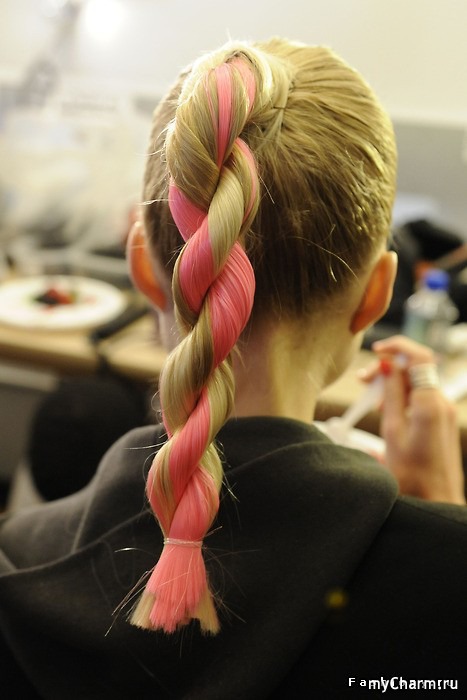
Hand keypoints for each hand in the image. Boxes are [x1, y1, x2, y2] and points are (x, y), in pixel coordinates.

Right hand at [368, 336, 464, 504]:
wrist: (436, 501)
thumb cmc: (413, 476)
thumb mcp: (393, 432)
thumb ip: (391, 395)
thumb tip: (387, 366)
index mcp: (430, 404)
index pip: (419, 357)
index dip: (397, 347)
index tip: (377, 351)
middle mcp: (442, 403)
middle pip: (416, 368)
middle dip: (389, 368)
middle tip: (363, 381)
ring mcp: (445, 412)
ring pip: (417, 382)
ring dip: (393, 383)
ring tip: (371, 398)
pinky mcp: (442, 421)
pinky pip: (421, 397)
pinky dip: (402, 396)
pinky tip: (386, 409)